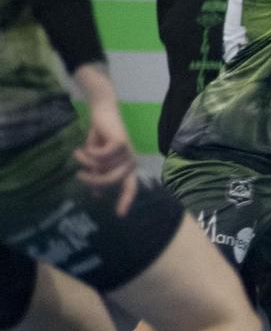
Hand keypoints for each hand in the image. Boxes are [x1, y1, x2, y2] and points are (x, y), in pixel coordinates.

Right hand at [73, 99, 138, 215]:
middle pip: (110, 181)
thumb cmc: (100, 138)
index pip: (129, 188)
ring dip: (86, 162)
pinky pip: (100, 156)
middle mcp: (131, 162)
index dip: (125, 201)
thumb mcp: (96, 160)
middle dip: (92, 180)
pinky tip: (86, 146)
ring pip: (102, 168)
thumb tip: (98, 195)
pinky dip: (89, 153)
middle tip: (79, 175)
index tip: (120, 215)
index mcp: (127, 168)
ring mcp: (128, 153)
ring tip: (79, 154)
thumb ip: (98, 175)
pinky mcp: (120, 143)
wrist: (102, 114)